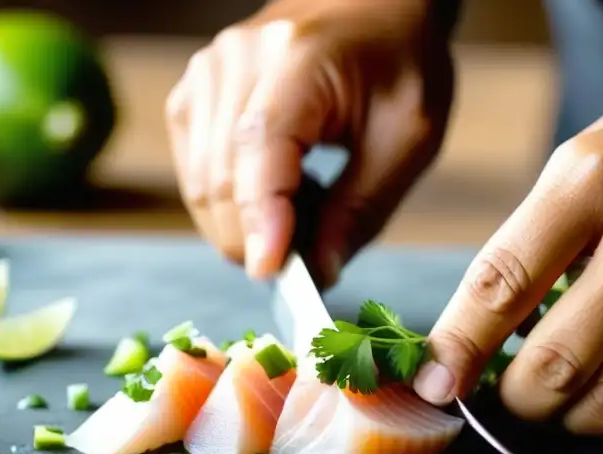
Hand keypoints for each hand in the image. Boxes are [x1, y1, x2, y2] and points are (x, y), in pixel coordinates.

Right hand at [165, 0, 454, 285]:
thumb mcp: (409, 138)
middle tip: (313, 261)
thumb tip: (320, 272)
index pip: (258, 154)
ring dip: (246, 227)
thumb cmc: (401, 63)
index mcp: (296, 60)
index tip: (278, 277)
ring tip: (308, 216)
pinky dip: (231, 207)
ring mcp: (205, 75)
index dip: (263, 224)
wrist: (377, 4)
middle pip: (220, 181)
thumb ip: (362, 208)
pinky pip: (195, 175)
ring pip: (201, 186)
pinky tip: (281, 196)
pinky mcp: (194, 96)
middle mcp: (235, 61)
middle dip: (258, 240)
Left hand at [414, 0, 602, 437]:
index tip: (434, 385)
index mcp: (595, 179)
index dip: (456, 349)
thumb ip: (529, 245)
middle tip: (514, 394)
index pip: (500, 284)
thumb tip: (467, 350)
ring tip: (570, 393)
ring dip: (572, 417)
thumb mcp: (586, 165)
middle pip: (553, 367)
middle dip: (517, 399)